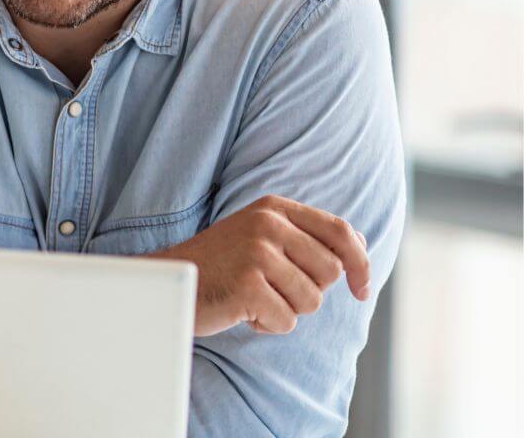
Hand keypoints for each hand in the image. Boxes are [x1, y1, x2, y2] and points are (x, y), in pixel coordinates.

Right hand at [152, 194, 370, 336]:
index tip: (362, 290)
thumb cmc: (221, 265)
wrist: (171, 282)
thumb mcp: (261, 236)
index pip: (341, 232)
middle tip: (275, 290)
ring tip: (254, 298)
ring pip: (312, 300)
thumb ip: (306, 236)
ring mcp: (256, 253)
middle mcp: (267, 224)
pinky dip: (268, 325)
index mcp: (273, 208)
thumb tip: (361, 243)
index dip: (361, 263)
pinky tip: (242, 311)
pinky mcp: (247, 285)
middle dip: (310, 290)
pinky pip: (287, 320)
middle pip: (331, 271)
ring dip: (287, 309)